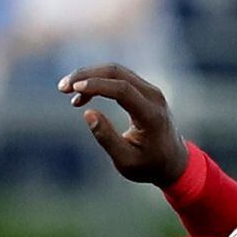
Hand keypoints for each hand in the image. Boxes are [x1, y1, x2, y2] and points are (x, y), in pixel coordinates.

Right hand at [61, 63, 189, 185]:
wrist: (174, 161)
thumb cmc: (149, 164)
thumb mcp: (126, 161)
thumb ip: (107, 138)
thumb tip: (88, 113)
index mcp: (152, 116)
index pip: (123, 90)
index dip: (97, 86)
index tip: (73, 89)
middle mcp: (154, 97)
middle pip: (117, 72)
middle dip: (86, 75)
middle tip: (62, 87)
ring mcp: (151, 90)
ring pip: (116, 71)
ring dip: (89, 76)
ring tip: (67, 92)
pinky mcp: (144, 89)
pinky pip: (118, 77)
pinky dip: (98, 81)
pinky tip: (81, 96)